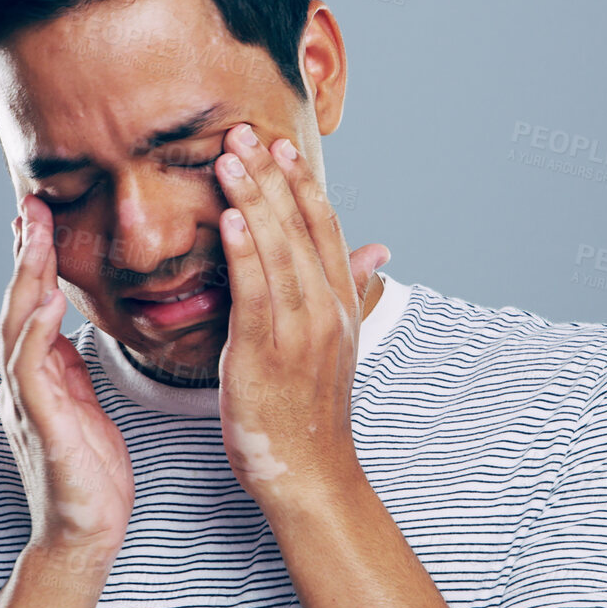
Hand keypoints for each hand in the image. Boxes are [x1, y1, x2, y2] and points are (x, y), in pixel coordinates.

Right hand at [0, 194, 133, 551]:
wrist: (86, 536)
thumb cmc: (89, 475)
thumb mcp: (83, 406)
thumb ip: (69, 366)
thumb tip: (63, 326)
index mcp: (38, 376)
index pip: (29, 305)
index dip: (33, 260)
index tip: (40, 215)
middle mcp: (23, 383)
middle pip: (16, 304)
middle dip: (24, 253)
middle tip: (32, 204)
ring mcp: (27, 403)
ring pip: (15, 327)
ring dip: (24, 278)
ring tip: (35, 233)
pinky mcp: (41, 426)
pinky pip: (30, 370)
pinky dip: (34, 333)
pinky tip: (45, 301)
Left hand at [210, 123, 388, 499]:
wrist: (311, 475)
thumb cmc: (309, 414)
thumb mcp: (334, 347)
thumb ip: (344, 293)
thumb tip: (377, 252)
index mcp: (341, 306)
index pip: (325, 229)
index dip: (303, 185)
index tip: (282, 146)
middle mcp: (326, 311)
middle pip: (299, 228)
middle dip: (271, 176)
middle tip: (244, 131)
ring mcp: (300, 332)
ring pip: (277, 251)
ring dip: (252, 199)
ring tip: (229, 158)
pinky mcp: (266, 354)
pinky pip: (255, 294)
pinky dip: (244, 252)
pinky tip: (229, 218)